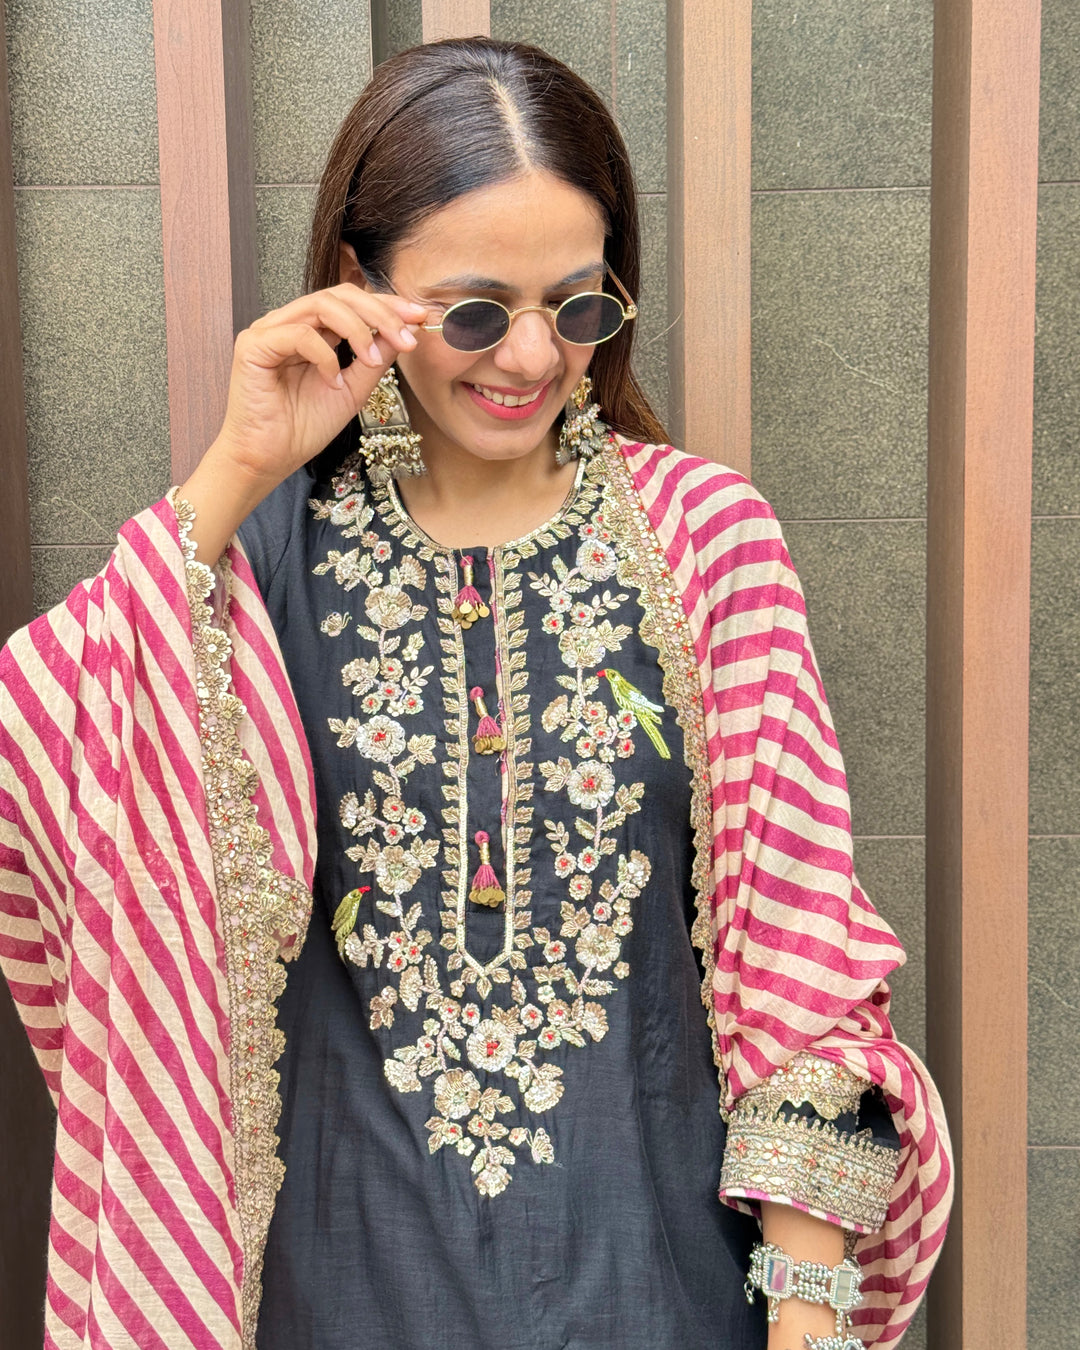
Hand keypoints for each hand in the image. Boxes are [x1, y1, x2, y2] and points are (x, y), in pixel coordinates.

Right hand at [179, 284, 427, 562]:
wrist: (267, 460)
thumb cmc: (302, 429)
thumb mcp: (353, 391)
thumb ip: (374, 361)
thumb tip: (404, 334)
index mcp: (311, 331)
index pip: (351, 302)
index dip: (387, 305)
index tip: (419, 317)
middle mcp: (289, 323)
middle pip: (340, 294)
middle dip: (380, 312)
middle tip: (407, 335)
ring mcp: (269, 330)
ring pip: (322, 304)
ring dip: (358, 329)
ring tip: (373, 359)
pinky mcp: (253, 345)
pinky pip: (299, 334)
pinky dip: (325, 356)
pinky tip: (333, 381)